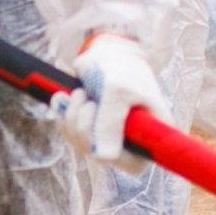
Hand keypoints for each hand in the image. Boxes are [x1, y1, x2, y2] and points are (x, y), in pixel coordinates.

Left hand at [57, 33, 169, 171]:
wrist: (105, 50)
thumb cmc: (120, 67)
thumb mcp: (117, 91)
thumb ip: (110, 123)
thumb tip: (102, 158)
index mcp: (151, 134)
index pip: (133, 164)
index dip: (113, 152)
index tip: (102, 123)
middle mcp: (131, 139)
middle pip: (100, 156)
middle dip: (84, 126)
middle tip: (86, 100)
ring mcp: (109, 134)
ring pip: (81, 144)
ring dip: (72, 117)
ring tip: (79, 93)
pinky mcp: (90, 127)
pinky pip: (70, 133)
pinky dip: (63, 115)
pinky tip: (65, 98)